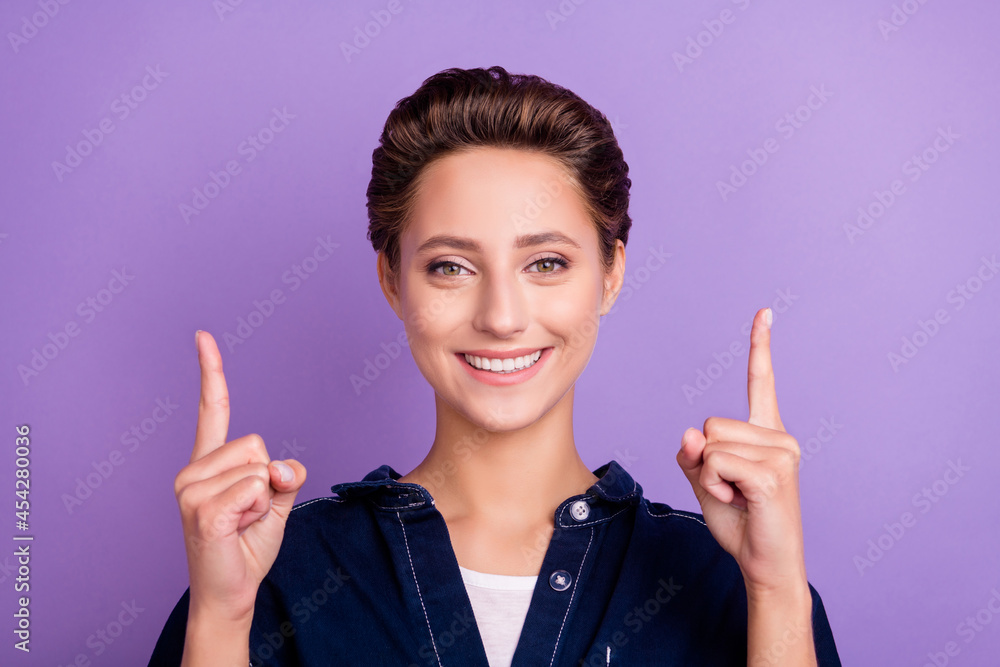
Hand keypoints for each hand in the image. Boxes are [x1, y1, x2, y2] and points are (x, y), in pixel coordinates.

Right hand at [173, 331, 306, 622]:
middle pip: (257, 443)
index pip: (213, 410)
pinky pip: (254, 488)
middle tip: (250, 513)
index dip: (211, 373)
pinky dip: (259, 511)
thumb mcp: (277, 502)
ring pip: (258, 466)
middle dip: (268, 479)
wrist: (231, 591)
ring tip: (243, 523)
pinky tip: (238, 530)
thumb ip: (284, 474)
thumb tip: (278, 467)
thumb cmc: (249, 544)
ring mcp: (191, 490)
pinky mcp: (201, 510)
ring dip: (264, 499)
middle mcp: (192, 471)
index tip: (203, 336)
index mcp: (207, 464)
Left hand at [676, 307, 806, 596]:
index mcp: (767, 434)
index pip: (761, 382)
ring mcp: (782, 453)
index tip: (764, 312)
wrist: (766, 565)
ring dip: (710, 476)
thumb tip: (691, 432)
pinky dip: (715, 486)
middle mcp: (781, 436)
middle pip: (710, 424)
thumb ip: (695, 453)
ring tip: (737, 498)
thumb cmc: (740, 523)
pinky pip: (716, 463)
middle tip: (731, 491)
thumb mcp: (706, 482)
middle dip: (705, 461)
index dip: (760, 347)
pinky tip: (740, 502)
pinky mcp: (774, 473)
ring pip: (710, 444)